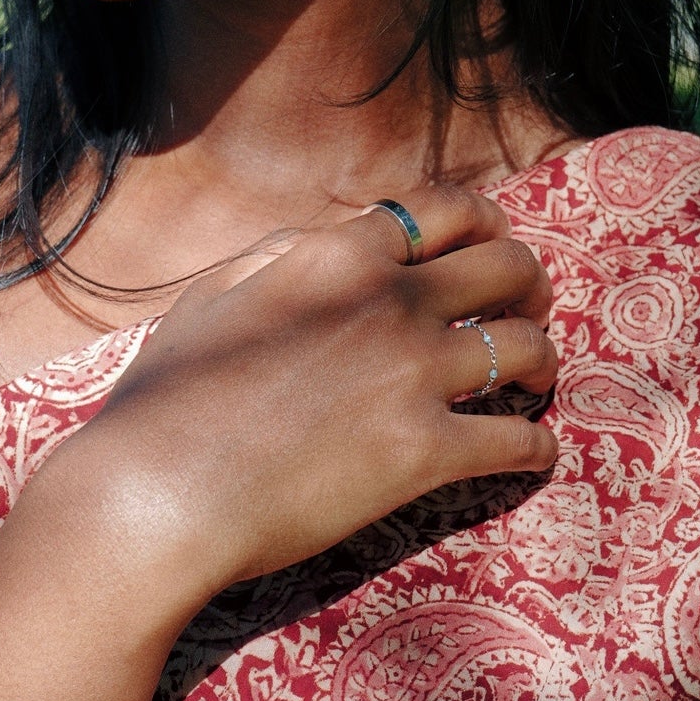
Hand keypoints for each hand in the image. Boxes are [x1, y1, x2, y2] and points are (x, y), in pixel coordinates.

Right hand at [90, 184, 556, 596]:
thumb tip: (336, 236)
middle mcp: (390, 299)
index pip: (448, 208)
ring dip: (541, 361)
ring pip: (527, 346)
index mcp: (339, 253)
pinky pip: (520, 440)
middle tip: (527, 311)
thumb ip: (283, 253)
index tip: (493, 247)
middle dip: (528, 285)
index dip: (486, 223)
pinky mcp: (426, 452)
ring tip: (531, 381)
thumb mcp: (215, 294)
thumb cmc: (168, 397)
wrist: (158, 492)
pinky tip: (531, 453)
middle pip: (508, 266)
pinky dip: (537, 447)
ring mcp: (413, 374)